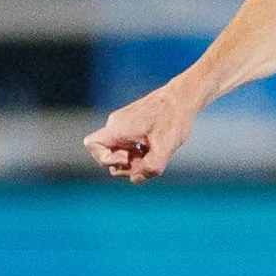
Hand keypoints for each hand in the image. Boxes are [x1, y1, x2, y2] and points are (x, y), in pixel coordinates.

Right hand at [83, 83, 202, 182]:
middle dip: (126, 165)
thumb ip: (150, 168)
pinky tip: (154, 148)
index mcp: (118, 128)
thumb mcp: (165, 148)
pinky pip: (127, 147)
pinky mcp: (131, 126)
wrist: (183, 97)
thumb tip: (136, 178)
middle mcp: (116, 125)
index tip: (127, 157)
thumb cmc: (174, 118)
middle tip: (148, 158)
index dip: (105, 159)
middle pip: (107, 156)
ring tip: (154, 152)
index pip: (92, 144)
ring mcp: (122, 125)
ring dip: (135, 160)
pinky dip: (138, 153)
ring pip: (119, 153)